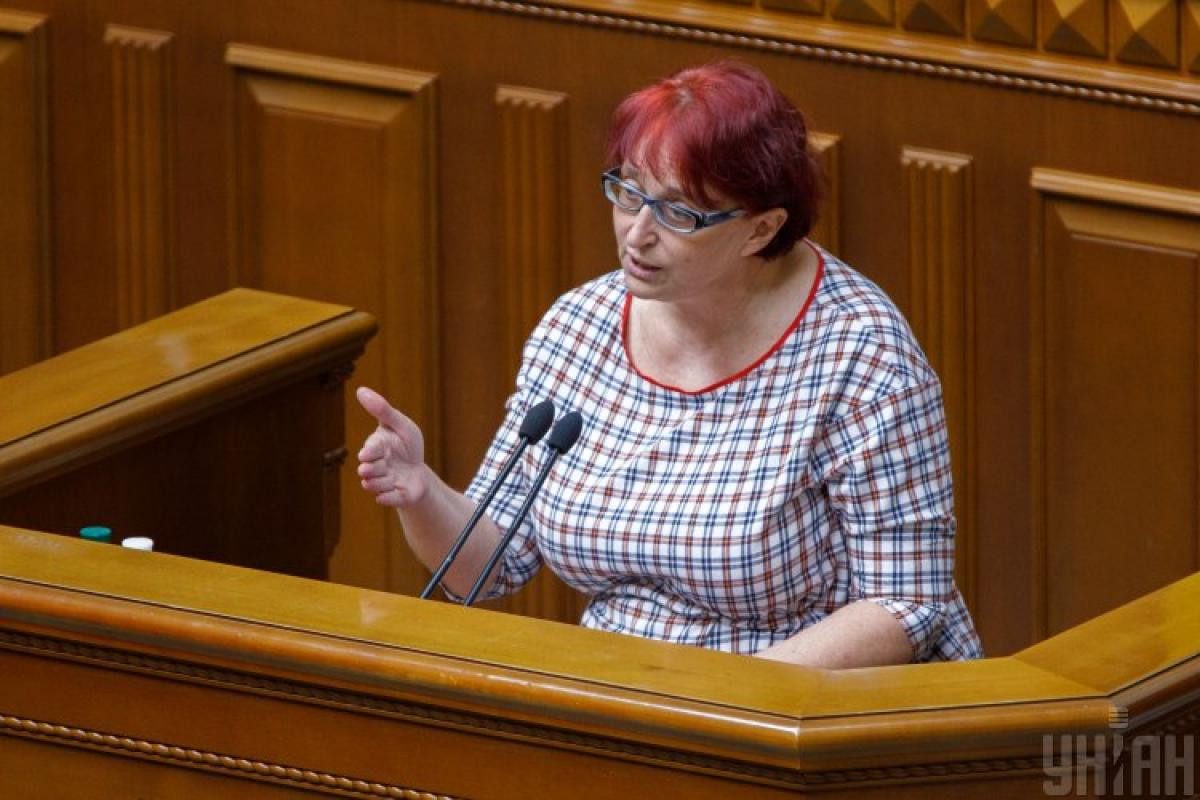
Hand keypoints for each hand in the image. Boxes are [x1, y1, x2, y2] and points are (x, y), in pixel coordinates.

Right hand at [355, 386, 427, 507]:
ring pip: (374, 486)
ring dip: (385, 481)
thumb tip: (360, 390)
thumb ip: (383, 410)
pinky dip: (389, 497)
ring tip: (395, 476)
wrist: (418, 473)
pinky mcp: (393, 497)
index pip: (368, 450)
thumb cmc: (408, 445)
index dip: (369, 452)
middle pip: (368, 470)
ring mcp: (382, 483)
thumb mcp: (401, 425)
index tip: (368, 454)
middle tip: (385, 464)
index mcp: (375, 448)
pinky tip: (397, 490)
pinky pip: (385, 500)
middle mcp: (374, 467)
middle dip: (376, 468)